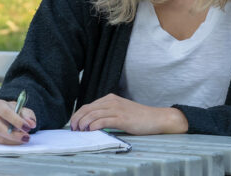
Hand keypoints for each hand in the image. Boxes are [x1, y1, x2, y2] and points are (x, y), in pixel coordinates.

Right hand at [0, 98, 36, 144]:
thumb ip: (28, 116)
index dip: (16, 121)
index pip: (5, 112)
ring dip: (14, 141)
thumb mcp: (23, 110)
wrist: (6, 116)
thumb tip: (31, 123)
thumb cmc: (14, 112)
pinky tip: (16, 140)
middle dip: (14, 135)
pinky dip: (9, 144)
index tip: (27, 127)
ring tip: (24, 138)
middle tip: (26, 137)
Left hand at [69, 93, 187, 134]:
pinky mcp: (122, 118)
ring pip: (93, 114)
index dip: (77, 115)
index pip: (87, 105)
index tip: (73, 124)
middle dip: (77, 119)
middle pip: (87, 109)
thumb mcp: (120, 111)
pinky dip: (94, 125)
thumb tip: (92, 123)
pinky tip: (91, 130)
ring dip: (83, 123)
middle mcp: (111, 102)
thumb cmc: (139, 117)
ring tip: (80, 131)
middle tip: (74, 129)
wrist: (156, 118)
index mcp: (110, 99)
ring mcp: (117, 109)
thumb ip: (108, 113)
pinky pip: (103, 120)